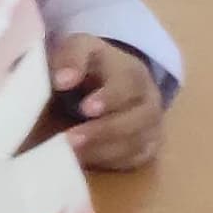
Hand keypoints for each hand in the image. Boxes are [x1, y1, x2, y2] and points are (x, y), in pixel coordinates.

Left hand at [54, 35, 165, 169]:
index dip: (110, 97)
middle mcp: (148, 100)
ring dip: (104, 151)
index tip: (86, 108)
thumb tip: (62, 79)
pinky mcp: (145, 147)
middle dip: (105, 130)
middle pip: (139, 118)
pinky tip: (84, 162)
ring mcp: (150, 126)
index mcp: (132, 72)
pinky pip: (134, 160)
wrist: (107, 82)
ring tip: (71, 155)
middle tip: (71, 139)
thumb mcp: (78, 49)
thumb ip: (71, 57)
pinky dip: (110, 163)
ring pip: (138, 143)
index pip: (128, 83)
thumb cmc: (89, 65)